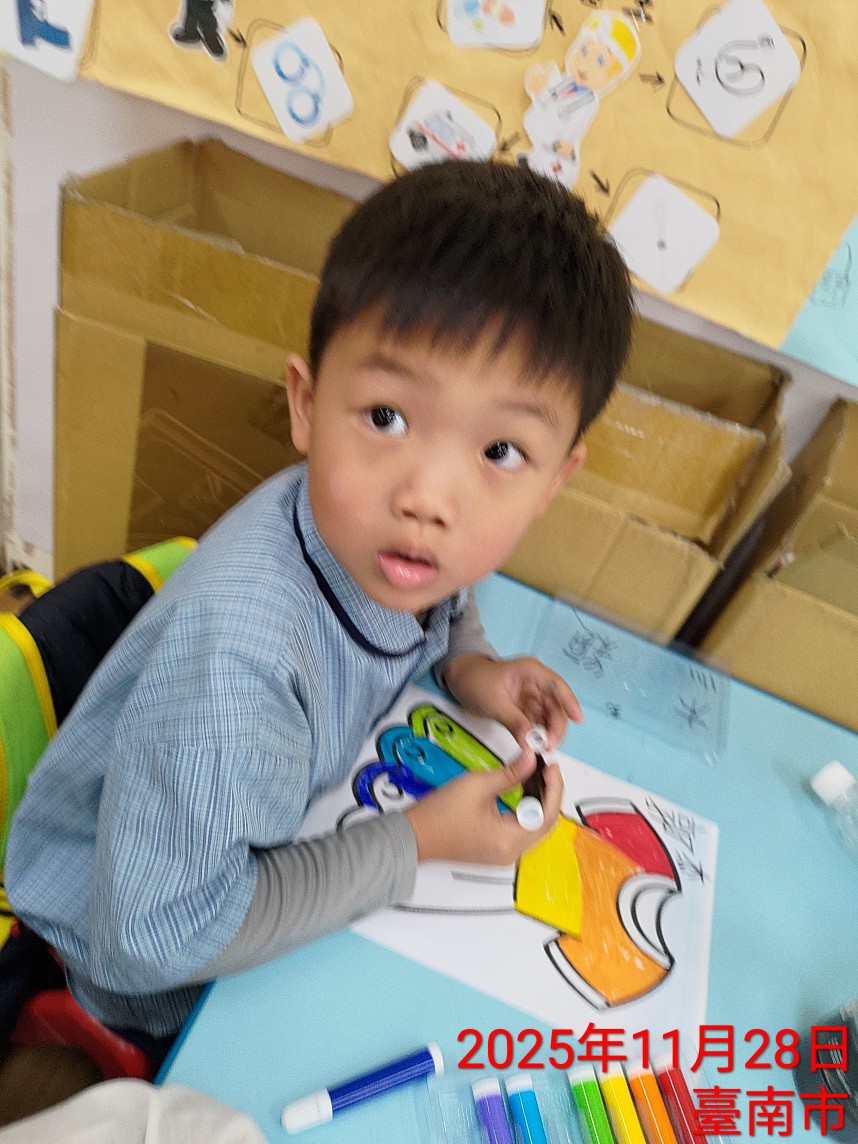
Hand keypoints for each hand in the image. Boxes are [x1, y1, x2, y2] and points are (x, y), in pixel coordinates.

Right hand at [404, 750, 562, 865]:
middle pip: (544, 822)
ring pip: (534, 826)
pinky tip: (524, 787)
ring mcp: (505, 854)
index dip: (554, 787)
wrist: (413, 836)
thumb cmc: (440, 813)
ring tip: (535, 771)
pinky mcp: (497, 850)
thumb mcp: (477, 785)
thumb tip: (531, 758)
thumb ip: (510, 773)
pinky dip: (526, 808)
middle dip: (549, 791)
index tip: (550, 764)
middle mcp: (511, 853)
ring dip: (538, 799)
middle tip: (545, 766)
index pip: (546, 814)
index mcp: (508, 840)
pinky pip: (522, 829)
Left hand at [443, 653, 582, 753]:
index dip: (570, 702)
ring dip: (548, 732)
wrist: (459, 679)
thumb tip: (531, 745)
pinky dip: (538, 733)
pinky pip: (537, 722)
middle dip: (556, 726)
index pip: (557, 686)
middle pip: (556, 705)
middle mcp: (536, 683)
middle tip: (548, 746)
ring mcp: (531, 696)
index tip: (578, 720)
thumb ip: (515, 723)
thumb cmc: (475, 682)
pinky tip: (536, 745)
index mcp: (531, 672)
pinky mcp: (524, 708)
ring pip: (549, 716)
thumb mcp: (494, 703)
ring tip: (542, 749)